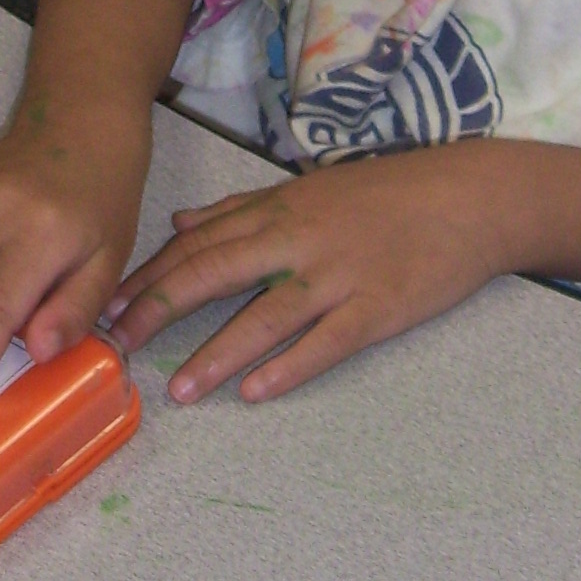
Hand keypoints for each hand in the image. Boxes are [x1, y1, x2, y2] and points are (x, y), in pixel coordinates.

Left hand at [106, 146, 523, 404]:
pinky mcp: (378, 308)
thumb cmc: (389, 194)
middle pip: (216, 274)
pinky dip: (288, 367)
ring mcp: (339, 275)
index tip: (110, 306)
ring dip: (217, 354)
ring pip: (265, 316)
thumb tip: (181, 223)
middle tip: (119, 346)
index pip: (198, 245)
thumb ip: (242, 209)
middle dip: (161, 311)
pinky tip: (255, 391)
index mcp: (280, 210)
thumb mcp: (310, 189)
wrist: (470, 198)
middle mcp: (300, 239)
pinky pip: (324, 342)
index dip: (150, 277)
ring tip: (180, 389)